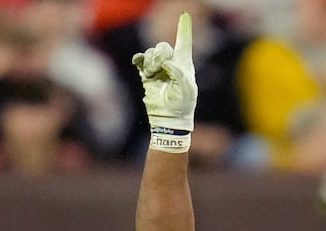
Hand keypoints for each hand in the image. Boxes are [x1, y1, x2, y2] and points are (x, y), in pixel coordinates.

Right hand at [132, 11, 196, 148]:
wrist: (169, 119)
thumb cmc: (182, 104)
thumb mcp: (186, 87)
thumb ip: (178, 71)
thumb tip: (165, 63)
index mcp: (184, 64)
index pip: (184, 43)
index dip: (184, 29)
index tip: (184, 15)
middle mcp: (171, 64)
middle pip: (162, 47)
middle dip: (159, 54)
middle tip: (159, 68)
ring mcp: (158, 69)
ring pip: (150, 53)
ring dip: (150, 61)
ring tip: (152, 74)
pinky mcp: (147, 76)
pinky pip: (140, 61)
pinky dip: (139, 60)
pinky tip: (139, 64)